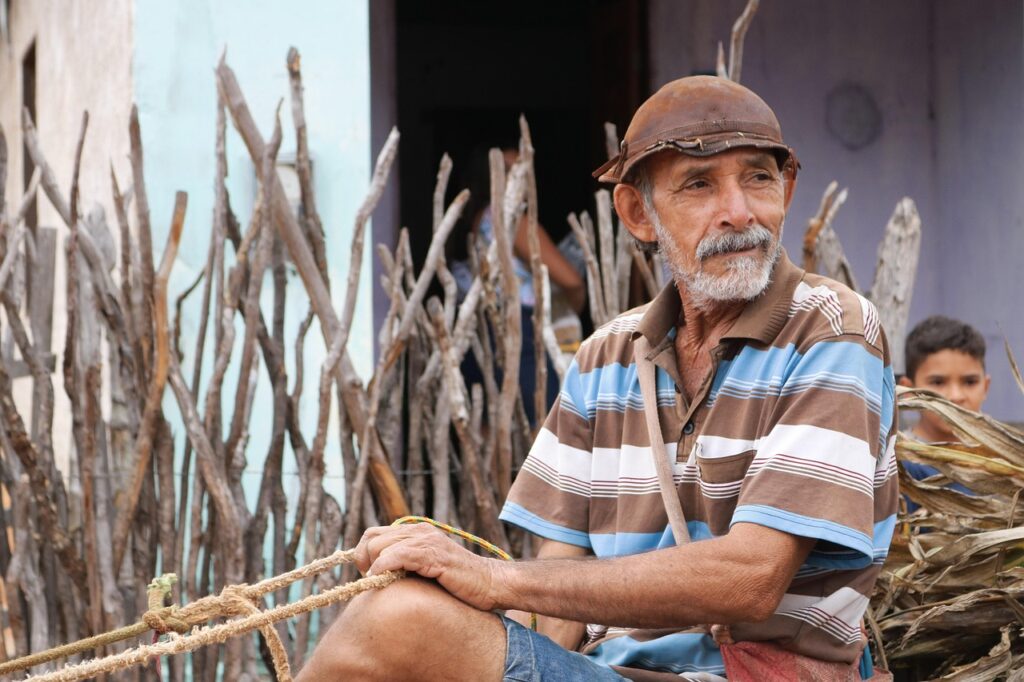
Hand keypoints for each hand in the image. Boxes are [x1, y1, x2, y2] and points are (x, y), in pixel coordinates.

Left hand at [353, 522, 502, 610]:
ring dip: (372, 566)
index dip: (362, 553)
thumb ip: (404, 566)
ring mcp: (427, 541)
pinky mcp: (434, 554)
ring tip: (377, 584)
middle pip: (372, 538)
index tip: (367, 574)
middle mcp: (419, 531)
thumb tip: (374, 576)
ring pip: (381, 546)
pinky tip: (382, 580)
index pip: (372, 533)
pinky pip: (398, 556)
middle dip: (363, 561)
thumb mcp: (425, 570)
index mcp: (415, 532)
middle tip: (371, 581)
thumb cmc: (458, 584)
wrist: (489, 584)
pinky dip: (384, 567)